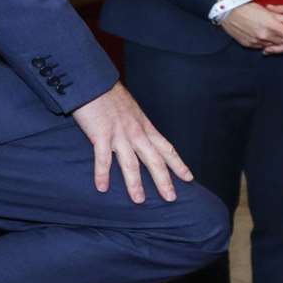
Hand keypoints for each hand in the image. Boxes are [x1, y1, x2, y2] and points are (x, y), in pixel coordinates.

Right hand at [71, 82, 193, 203]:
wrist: (94, 82)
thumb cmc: (110, 96)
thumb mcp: (131, 111)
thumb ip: (137, 126)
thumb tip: (142, 138)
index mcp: (145, 127)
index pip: (166, 148)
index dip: (178, 164)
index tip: (189, 178)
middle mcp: (136, 132)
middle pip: (154, 160)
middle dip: (164, 180)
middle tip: (171, 198)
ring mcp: (119, 134)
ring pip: (131, 163)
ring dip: (135, 183)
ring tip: (139, 201)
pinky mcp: (100, 134)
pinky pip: (103, 158)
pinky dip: (102, 173)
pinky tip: (102, 188)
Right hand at [219, 2, 282, 51]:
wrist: (227, 12)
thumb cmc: (248, 7)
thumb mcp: (269, 11)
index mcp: (272, 26)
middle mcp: (265, 37)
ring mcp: (256, 42)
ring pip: (274, 47)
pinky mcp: (249, 45)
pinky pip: (262, 47)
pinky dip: (269, 46)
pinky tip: (273, 44)